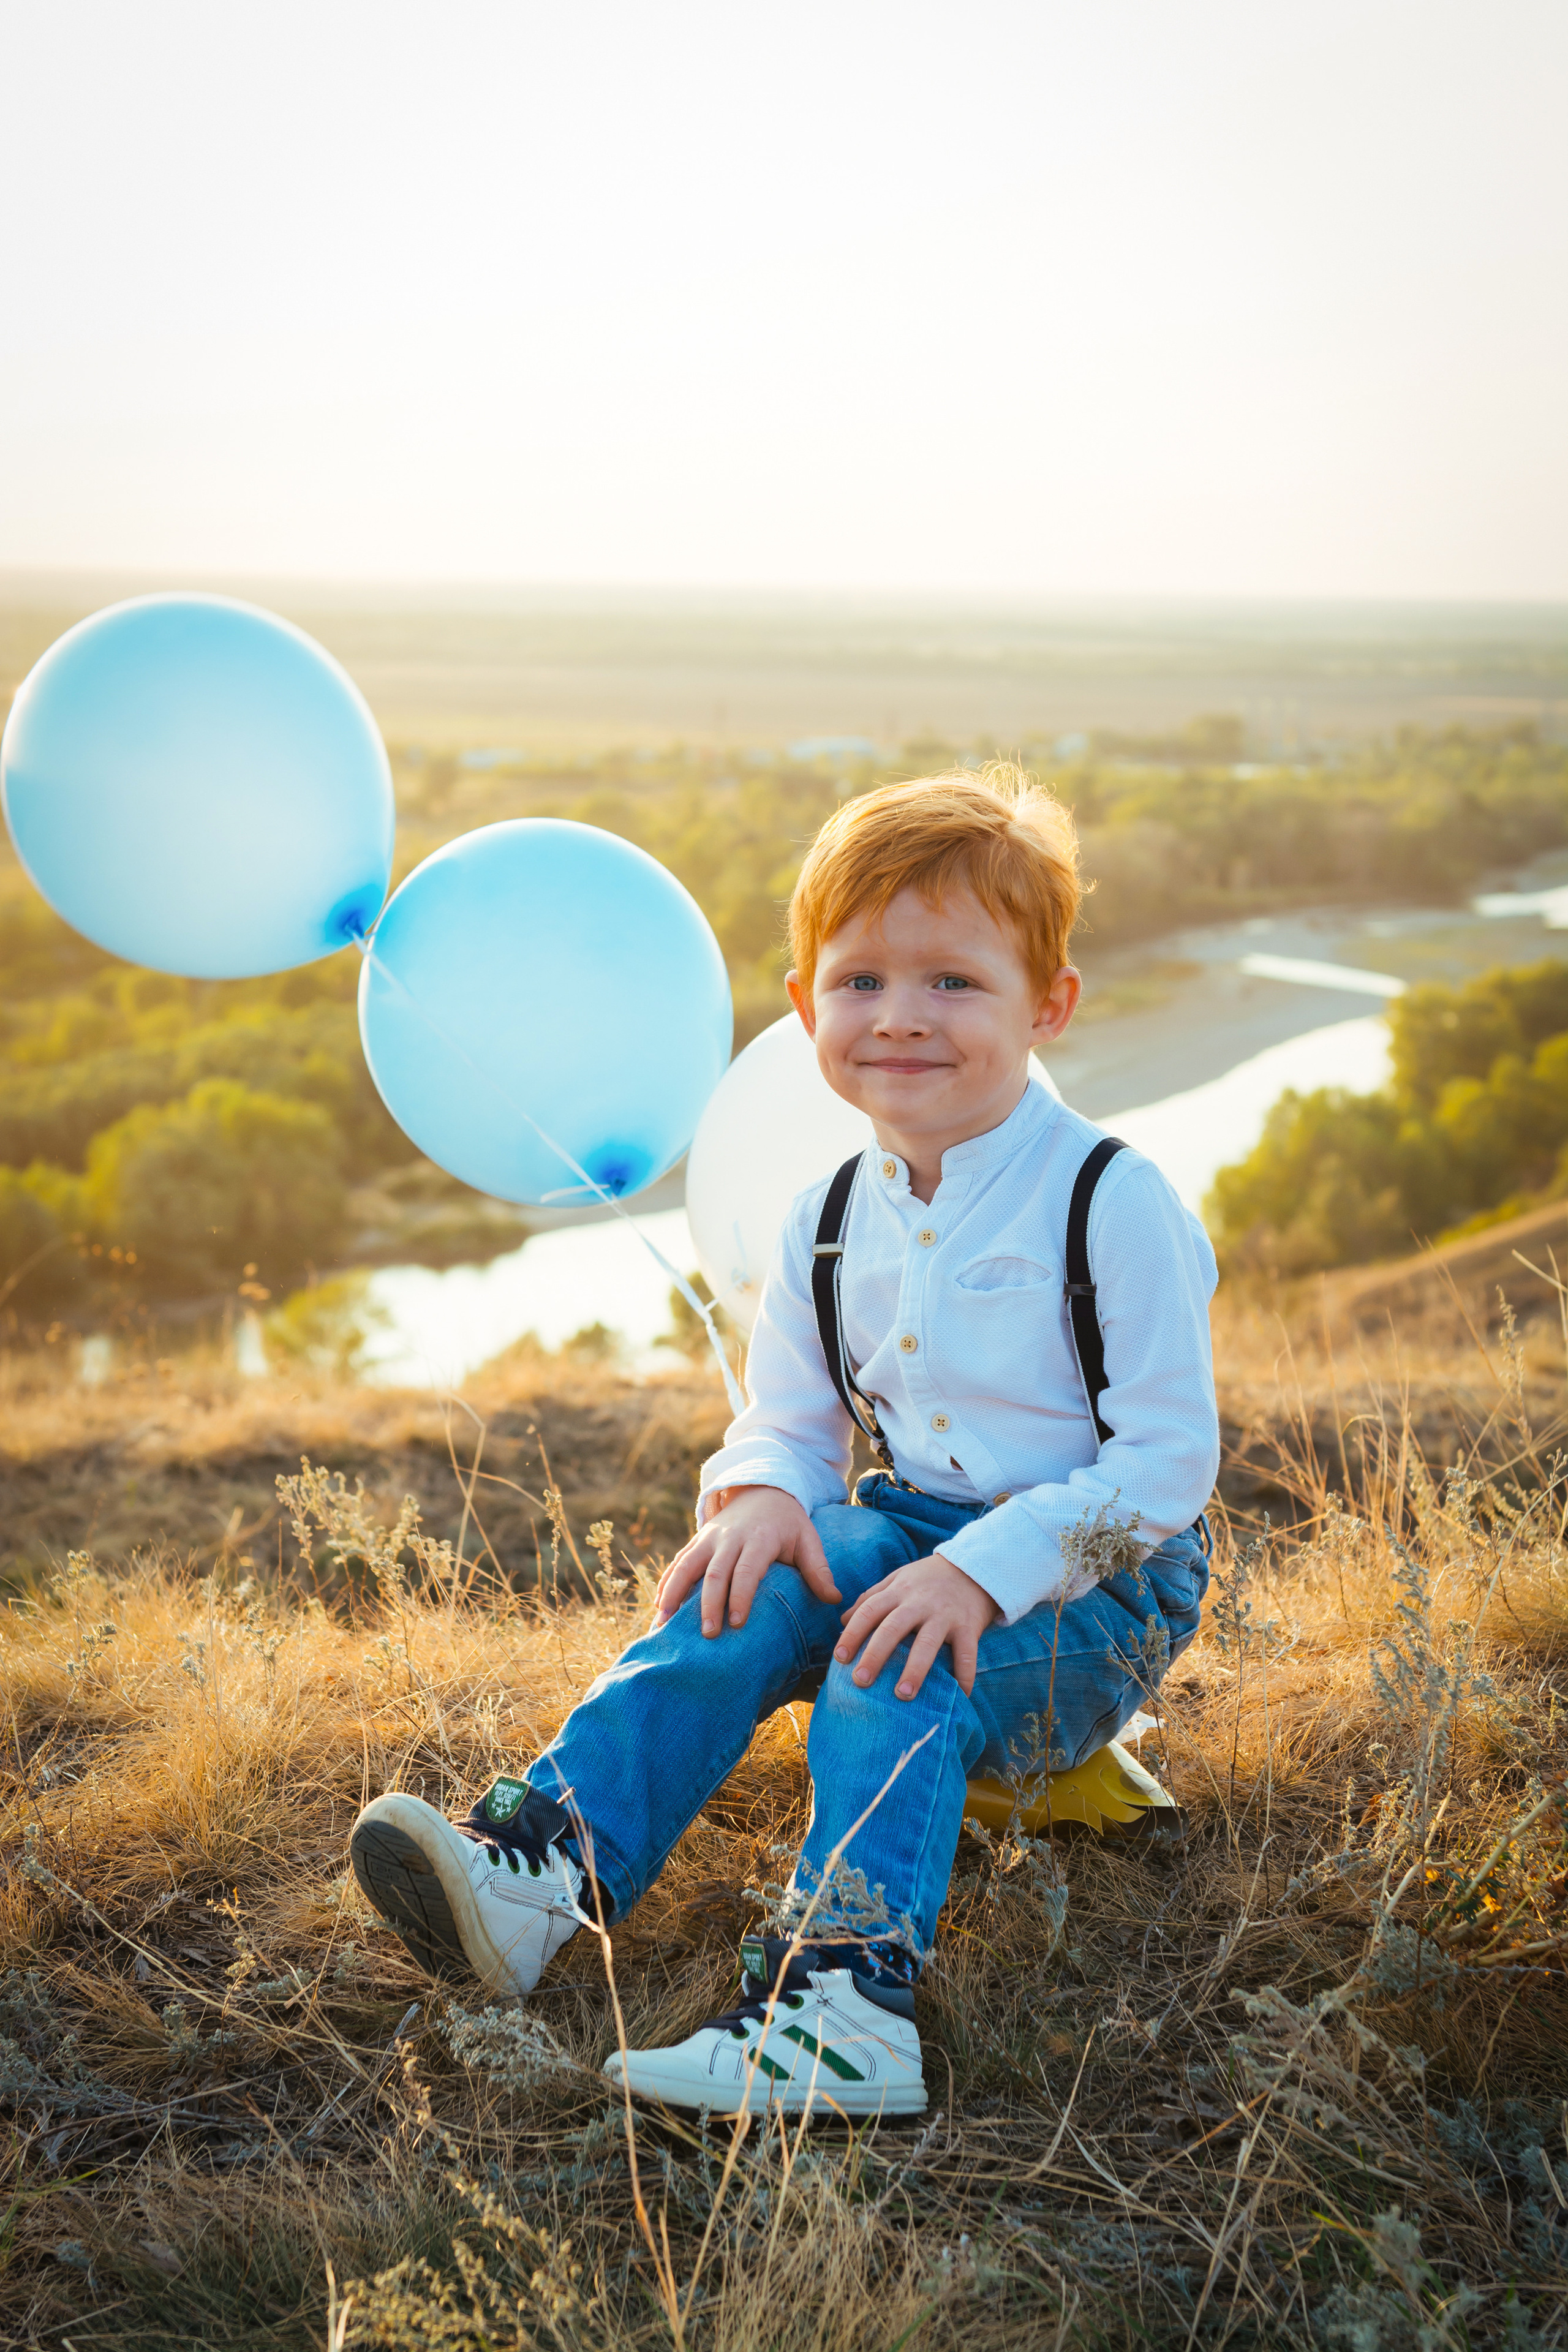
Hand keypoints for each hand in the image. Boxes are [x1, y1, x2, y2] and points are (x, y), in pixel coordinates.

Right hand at [654, 1486, 840, 1636]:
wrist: (763, 1488)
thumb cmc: (789, 1522)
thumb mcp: (807, 1539)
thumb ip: (819, 1569)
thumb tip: (835, 1600)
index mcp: (759, 1538)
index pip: (747, 1569)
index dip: (740, 1595)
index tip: (737, 1622)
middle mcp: (730, 1537)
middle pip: (715, 1572)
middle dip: (709, 1604)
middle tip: (708, 1634)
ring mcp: (709, 1538)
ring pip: (687, 1565)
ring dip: (674, 1593)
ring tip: (665, 1622)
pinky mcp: (697, 1540)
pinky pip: (678, 1562)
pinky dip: (667, 1583)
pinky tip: (659, 1608)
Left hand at [834, 1551, 998, 1699]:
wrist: (974, 1566)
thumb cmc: (928, 1579)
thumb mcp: (897, 1579)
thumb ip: (871, 1597)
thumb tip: (842, 1620)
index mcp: (899, 1591)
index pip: (869, 1610)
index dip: (852, 1633)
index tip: (840, 1657)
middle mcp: (919, 1602)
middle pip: (893, 1628)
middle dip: (875, 1655)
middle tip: (860, 1681)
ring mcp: (945, 1615)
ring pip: (928, 1643)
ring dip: (915, 1670)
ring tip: (903, 1695)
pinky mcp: (969, 1626)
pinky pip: (966, 1654)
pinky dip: (965, 1675)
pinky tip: (960, 1696)